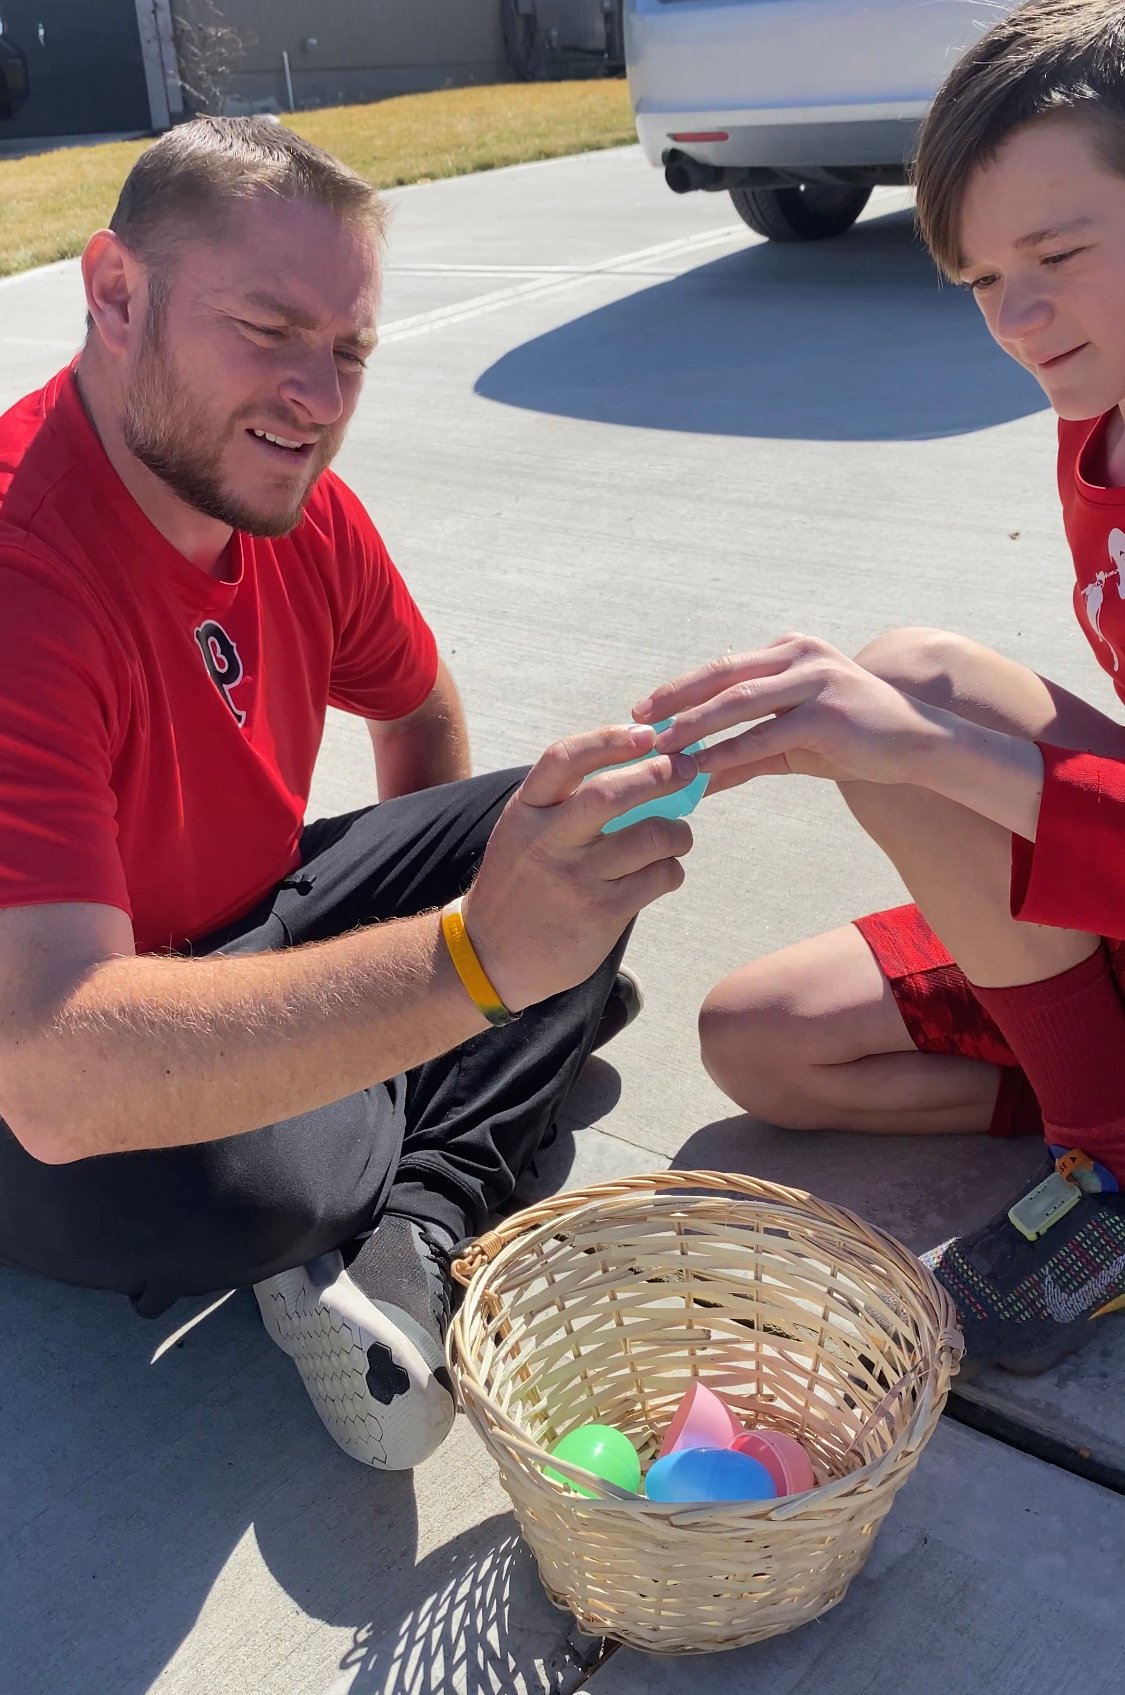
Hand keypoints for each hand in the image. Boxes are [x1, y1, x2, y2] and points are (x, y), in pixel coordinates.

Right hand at [462, 725, 696, 1010]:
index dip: (610, 739)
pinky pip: (658, 878)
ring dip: (678, 831)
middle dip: (660, 774)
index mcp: (526, 811)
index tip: (646, 734)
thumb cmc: (519, 883)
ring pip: (650, 836)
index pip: (566, 758)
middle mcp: (548, 840)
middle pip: (612, 793)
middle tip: (686, 768)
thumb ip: (565, 803)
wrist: (491, 955)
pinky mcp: (601, 913)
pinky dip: (672, 870)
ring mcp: (576, 878)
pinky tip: (664, 873)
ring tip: (678, 836)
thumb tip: (639, 768)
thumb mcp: (524, 832)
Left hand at [634, 634, 941, 793]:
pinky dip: (727, 752)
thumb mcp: (793, 744)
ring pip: (736, 702)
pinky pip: (764, 735)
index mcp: (789, 652)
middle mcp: (798, 655)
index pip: (723, 667)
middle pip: (721, 675)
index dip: (680, 688)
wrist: (918, 744)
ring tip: (659, 748)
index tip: (643, 709)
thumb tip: (698, 777)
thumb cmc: (854, 740)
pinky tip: (699, 769)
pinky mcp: (825, 713)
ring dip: (692, 726)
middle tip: (636, 722)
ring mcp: (812, 680)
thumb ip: (746, 754)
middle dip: (674, 699)